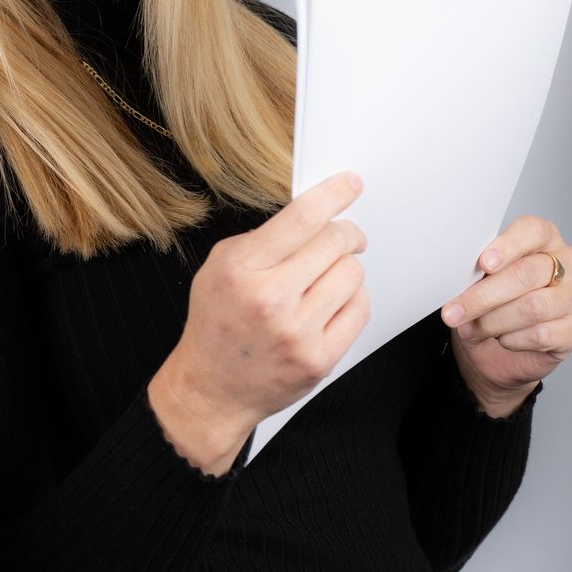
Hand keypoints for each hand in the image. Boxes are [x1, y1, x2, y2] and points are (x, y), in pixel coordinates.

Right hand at [148, 169, 370, 473]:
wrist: (212, 387)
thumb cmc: (217, 323)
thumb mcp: (219, 268)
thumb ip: (262, 240)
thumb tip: (313, 215)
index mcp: (241, 269)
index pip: (300, 219)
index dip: (332, 196)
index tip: (350, 184)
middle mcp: (270, 299)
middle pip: (335, 243)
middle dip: (346, 233)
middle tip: (345, 236)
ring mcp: (298, 331)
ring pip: (353, 274)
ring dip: (346, 267)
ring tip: (327, 276)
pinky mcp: (320, 357)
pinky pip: (359, 309)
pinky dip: (351, 298)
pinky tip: (332, 301)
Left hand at [440, 214, 571, 415]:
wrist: (499, 346)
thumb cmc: (490, 299)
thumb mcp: (478, 278)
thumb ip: (476, 272)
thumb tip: (455, 277)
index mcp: (543, 238)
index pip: (533, 231)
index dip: (508, 246)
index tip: (483, 263)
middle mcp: (565, 263)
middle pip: (526, 274)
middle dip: (483, 296)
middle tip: (452, 312)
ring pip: (533, 307)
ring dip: (493, 322)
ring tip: (470, 330)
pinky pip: (541, 335)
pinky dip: (511, 340)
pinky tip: (500, 338)